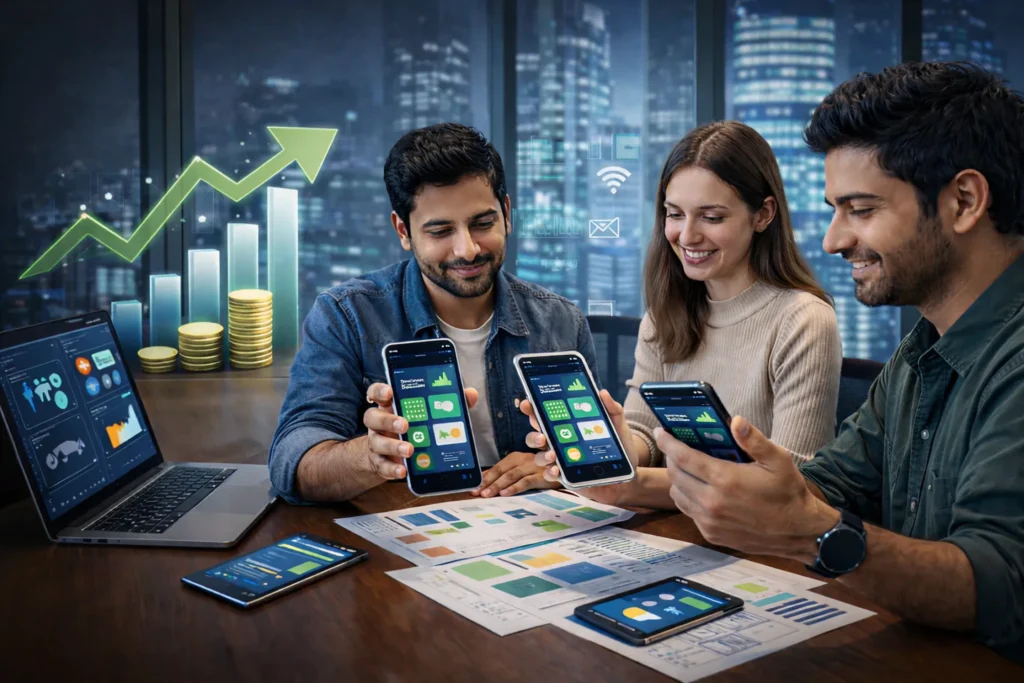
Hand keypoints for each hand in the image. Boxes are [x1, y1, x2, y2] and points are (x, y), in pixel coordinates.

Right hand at [363, 382, 477, 480]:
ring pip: (376, 442)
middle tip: (405, 424)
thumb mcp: (429, 414)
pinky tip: (403, 471)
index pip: (377, 393)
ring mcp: (377, 443)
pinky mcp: (379, 462)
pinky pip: (382, 465)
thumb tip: (470, 394)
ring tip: (410, 450)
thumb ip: (449, 403)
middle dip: (388, 420)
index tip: (390, 392)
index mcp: (390, 406)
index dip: (380, 391)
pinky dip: (392, 468)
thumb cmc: (414, 429)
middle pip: (373, 417)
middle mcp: (379, 423)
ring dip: (393, 446)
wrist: (391, 456)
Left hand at [473, 451, 559, 497]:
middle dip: (488, 482)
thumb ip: (504, 474)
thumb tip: (484, 479)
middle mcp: (523, 459)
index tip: (473, 488)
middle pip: (502, 471)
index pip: (496, 468)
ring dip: (498, 485)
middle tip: (477, 493)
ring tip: (487, 494)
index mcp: (515, 457)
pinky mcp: (542, 475)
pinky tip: (506, 493)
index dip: (484, 478)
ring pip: (512, 475)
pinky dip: (515, 487)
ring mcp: (533, 466)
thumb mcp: (521, 471)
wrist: (564, 471)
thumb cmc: (539, 472)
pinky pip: (526, 481)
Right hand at [518, 390, 639, 505]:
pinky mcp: (565, 477)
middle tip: (542, 436)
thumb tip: (603, 392)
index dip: (533, 410)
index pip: (545, 416)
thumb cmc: (620, 448)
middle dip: (534, 435)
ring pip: (539, 456)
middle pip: (536, 436)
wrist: (628, 475)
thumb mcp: (618, 426)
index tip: (527, 404)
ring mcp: (560, 460)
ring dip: (542, 455)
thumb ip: (612, 409)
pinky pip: (549, 474)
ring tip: (553, 454)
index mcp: (568, 427)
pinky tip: (557, 470)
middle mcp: (560, 443)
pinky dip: (550, 472)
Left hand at [661, 416, 838, 559]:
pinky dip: (688, 497)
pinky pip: (688, 511)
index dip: (668, 442)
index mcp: (725, 480)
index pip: (683, 457)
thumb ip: (754, 440)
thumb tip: (735, 420)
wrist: (799, 532)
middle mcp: (712, 502)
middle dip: (672, 458)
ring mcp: (710, 521)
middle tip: (677, 448)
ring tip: (688, 469)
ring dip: (678, 479)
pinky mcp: (711, 534)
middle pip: (676, 475)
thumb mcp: (778, 460)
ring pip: (677, 494)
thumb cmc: (788, 492)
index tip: (660, 432)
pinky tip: (701, 490)